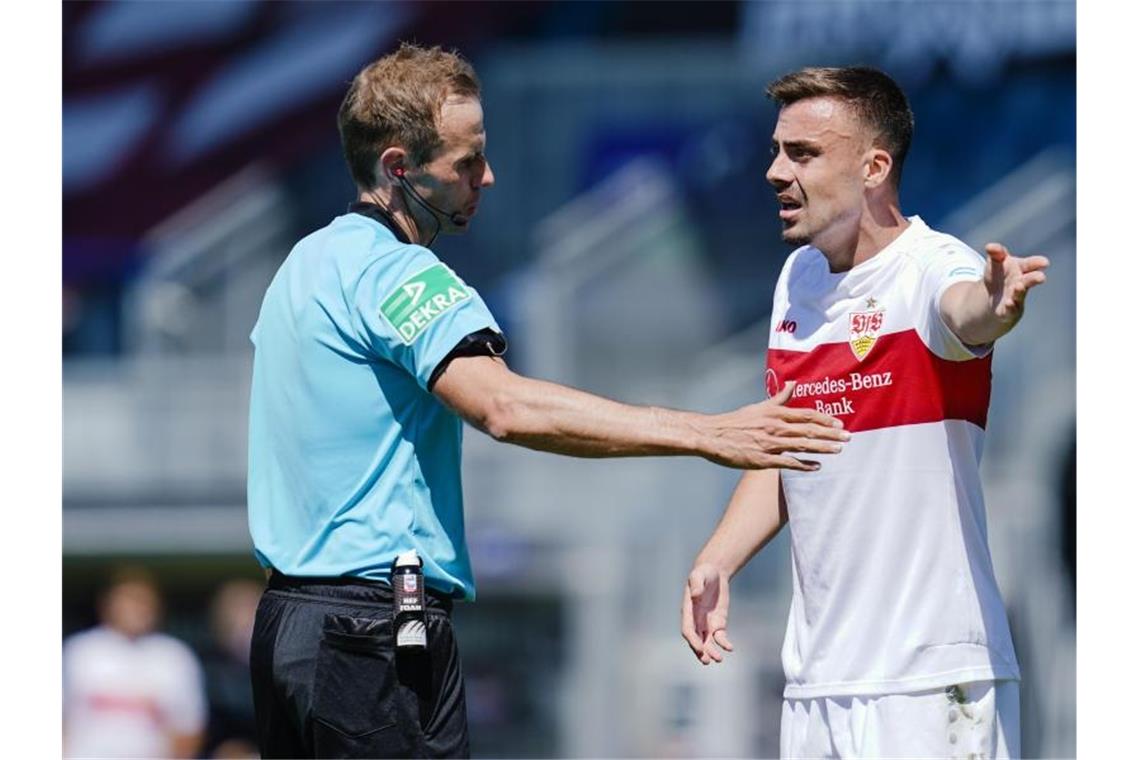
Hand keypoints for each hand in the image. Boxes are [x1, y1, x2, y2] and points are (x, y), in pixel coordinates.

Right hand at [681, 563, 732, 664]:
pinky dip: (724, 643)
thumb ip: (696, 584)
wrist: (714, 572)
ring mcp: (706, 623)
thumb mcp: (699, 575)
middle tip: (707, 661)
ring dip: (711, 652)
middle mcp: (696, 619)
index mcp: (688, 610)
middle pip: (696, 640)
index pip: (688, 630)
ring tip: (719, 659)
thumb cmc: (704, 572)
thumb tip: (695, 595)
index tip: (700, 648)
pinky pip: (720, 637)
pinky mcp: (718, 623)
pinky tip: (730, 648)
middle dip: (700, 651)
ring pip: (707, 642)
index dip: (693, 640)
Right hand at [702, 382, 847, 469]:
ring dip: (823, 447)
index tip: (839, 424)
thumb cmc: (736, 421)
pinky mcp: (763, 459)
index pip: (806, 415)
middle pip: (809, 429)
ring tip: (839, 449)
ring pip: (802, 444)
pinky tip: (817, 466)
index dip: (825, 419)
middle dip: (831, 433)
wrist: (713, 435)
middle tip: (848, 437)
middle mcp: (775, 426)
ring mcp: (770, 443)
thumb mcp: (759, 406)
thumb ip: (779, 398)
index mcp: (775, 413)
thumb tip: (793, 383)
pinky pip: (788, 462)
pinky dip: (804, 464)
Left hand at [983, 243, 1048, 329]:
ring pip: (1020, 295)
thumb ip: (996, 253)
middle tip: (1040, 277)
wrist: (992, 299)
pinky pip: (1010, 310)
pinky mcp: (1009, 311)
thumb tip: (990, 246)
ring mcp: (1016, 297)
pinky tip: (1008, 303)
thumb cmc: (998, 276)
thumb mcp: (995, 262)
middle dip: (1034, 278)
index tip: (1044, 262)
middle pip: (1029, 280)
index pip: (1030, 264)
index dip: (1037, 263)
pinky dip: (1010, 307)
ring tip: (1018, 286)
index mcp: (1020, 269)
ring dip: (1020, 291)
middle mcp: (1021, 283)